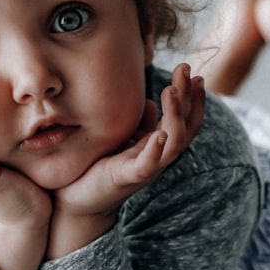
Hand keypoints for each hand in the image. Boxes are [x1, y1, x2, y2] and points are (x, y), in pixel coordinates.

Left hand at [53, 64, 205, 218]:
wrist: (75, 200)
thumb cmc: (98, 166)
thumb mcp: (122, 138)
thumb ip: (138, 123)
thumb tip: (150, 102)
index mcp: (157, 145)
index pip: (185, 120)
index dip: (193, 98)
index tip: (194, 73)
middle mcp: (158, 156)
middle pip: (184, 126)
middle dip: (189, 97)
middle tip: (186, 69)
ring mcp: (145, 168)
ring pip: (173, 143)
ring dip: (175, 116)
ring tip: (171, 92)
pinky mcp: (126, 179)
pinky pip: (147, 166)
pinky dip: (155, 151)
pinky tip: (159, 134)